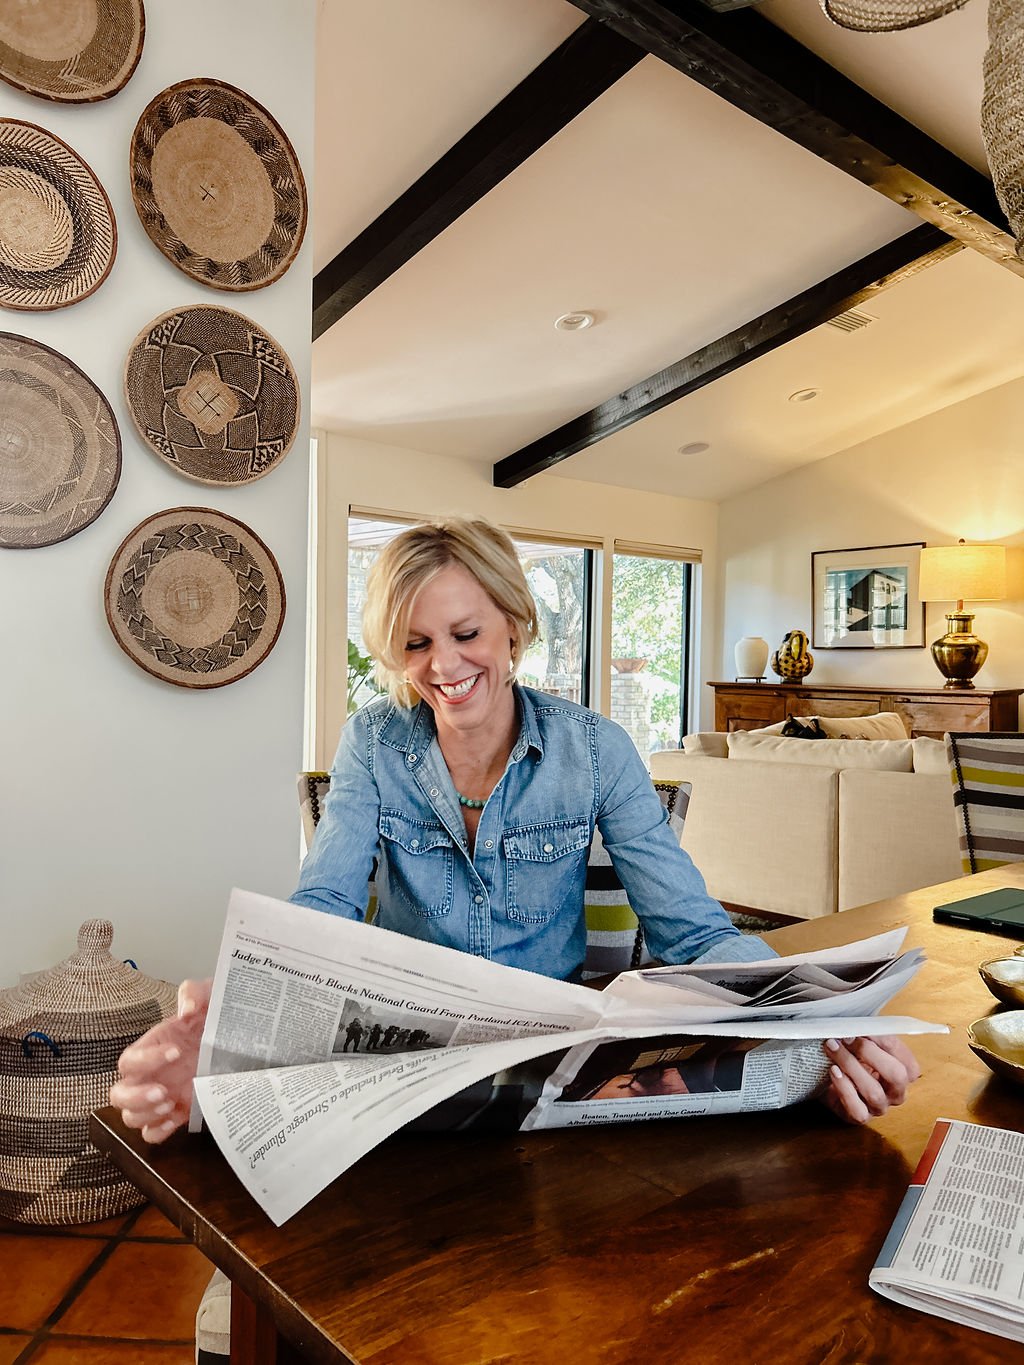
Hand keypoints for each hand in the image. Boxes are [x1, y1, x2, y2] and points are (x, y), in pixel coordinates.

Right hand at [109, 978, 210, 1142]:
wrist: (238, 1040)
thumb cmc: (214, 1018)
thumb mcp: (208, 997)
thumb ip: (195, 992)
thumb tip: (187, 1007)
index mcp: (152, 1048)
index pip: (130, 1060)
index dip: (146, 1059)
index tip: (175, 1051)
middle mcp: (151, 1074)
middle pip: (118, 1095)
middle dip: (135, 1097)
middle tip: (163, 1091)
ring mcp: (161, 1096)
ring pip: (131, 1116)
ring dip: (146, 1114)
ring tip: (171, 1103)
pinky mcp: (175, 1113)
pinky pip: (152, 1133)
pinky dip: (157, 1132)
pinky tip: (173, 1119)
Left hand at [820, 1035, 920, 1124]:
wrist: (826, 1074)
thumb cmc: (851, 1054)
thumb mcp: (863, 1039)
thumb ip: (867, 1031)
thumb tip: (858, 1027)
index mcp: (904, 1071)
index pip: (904, 1056)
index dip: (883, 1040)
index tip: (861, 1027)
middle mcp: (896, 1091)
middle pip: (896, 1075)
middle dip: (869, 1053)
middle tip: (846, 1038)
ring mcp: (879, 1106)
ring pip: (874, 1092)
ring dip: (851, 1066)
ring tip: (832, 1049)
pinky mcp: (860, 1116)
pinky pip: (858, 1109)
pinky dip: (844, 1088)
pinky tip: (833, 1071)